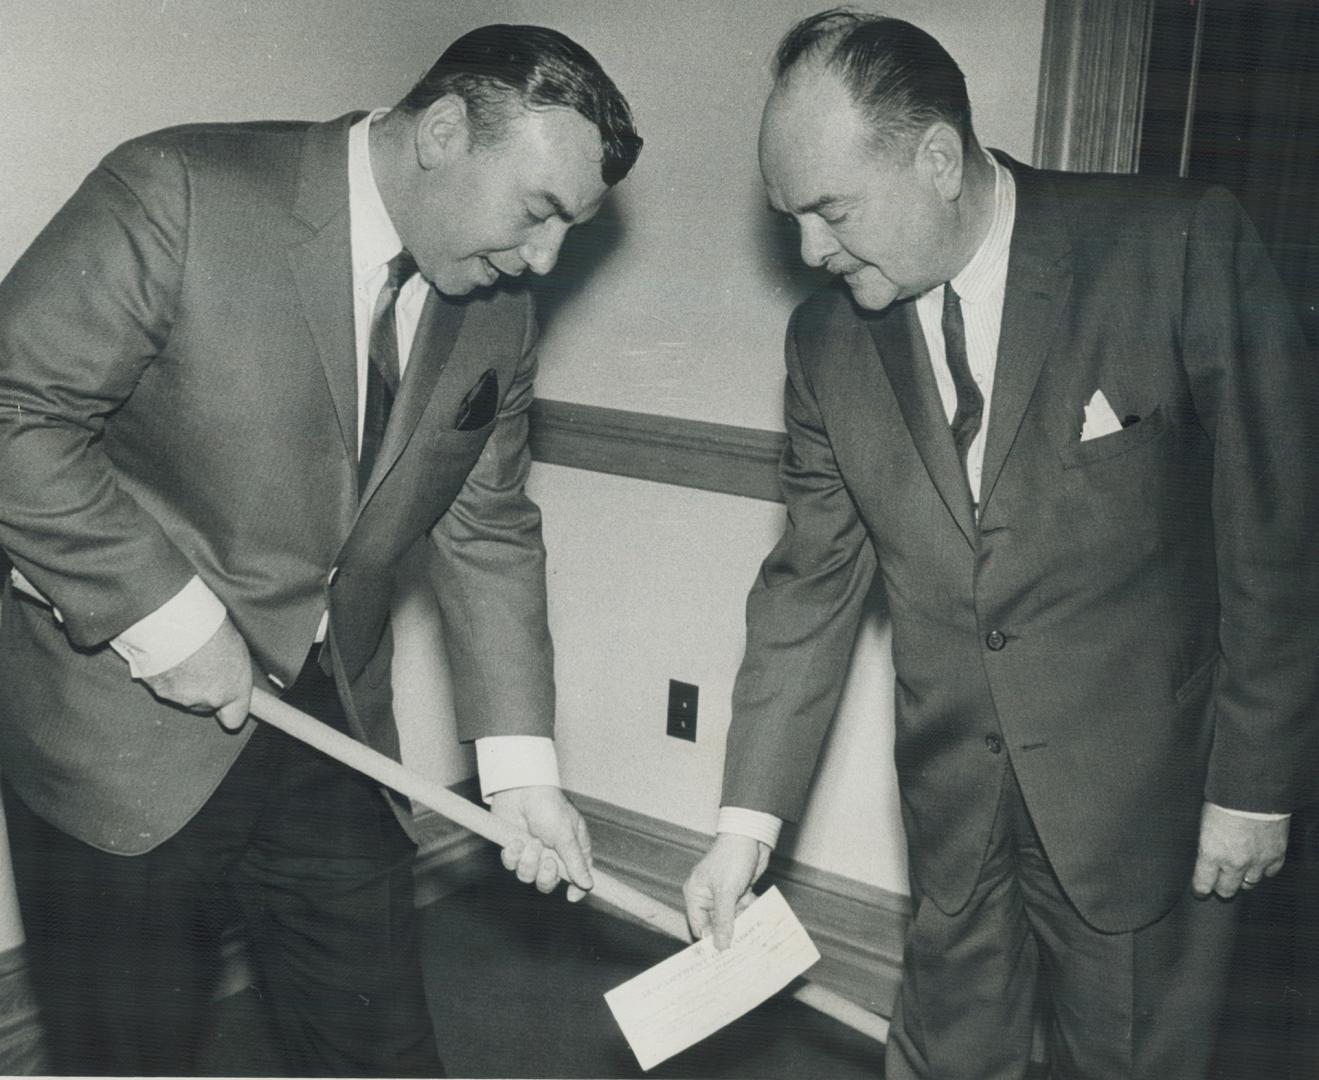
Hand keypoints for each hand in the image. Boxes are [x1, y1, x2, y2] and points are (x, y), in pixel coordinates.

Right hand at [142, 616, 252, 731]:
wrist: (174, 623)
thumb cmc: (209, 628)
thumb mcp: (235, 647)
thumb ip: (233, 672)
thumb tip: (230, 676)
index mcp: (233, 690)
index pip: (234, 718)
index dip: (230, 710)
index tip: (228, 700)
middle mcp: (208, 700)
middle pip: (204, 705)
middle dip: (202, 690)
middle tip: (200, 662)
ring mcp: (180, 697)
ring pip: (182, 695)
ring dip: (182, 679)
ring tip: (182, 652)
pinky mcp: (157, 690)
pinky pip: (162, 684)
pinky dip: (164, 673)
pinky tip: (166, 653)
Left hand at [489, 786, 593, 900]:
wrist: (520, 788)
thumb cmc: (549, 805)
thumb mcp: (566, 834)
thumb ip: (575, 861)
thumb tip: (588, 884)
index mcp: (572, 849)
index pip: (578, 877)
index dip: (576, 889)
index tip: (571, 896)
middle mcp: (552, 854)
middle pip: (549, 882)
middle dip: (546, 875)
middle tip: (547, 860)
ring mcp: (531, 853)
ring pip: (527, 876)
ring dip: (528, 861)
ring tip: (531, 841)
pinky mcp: (513, 850)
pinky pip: (511, 865)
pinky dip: (513, 854)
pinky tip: (515, 840)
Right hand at [683, 832, 770, 949]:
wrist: (751, 837)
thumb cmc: (732, 859)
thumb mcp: (727, 892)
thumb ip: (723, 920)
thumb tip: (719, 946)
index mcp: (695, 894)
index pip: (699, 926)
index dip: (709, 941)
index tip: (722, 958)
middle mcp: (707, 896)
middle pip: (716, 924)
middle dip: (729, 933)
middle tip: (741, 948)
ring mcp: (724, 894)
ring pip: (732, 918)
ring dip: (743, 921)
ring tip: (753, 928)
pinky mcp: (738, 892)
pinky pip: (743, 909)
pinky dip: (750, 912)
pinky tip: (757, 912)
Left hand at [1191, 800, 1288, 899]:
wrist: (1253, 791)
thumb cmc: (1223, 800)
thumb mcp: (1204, 823)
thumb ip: (1206, 843)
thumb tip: (1205, 854)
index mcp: (1210, 854)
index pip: (1203, 883)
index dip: (1200, 889)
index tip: (1200, 890)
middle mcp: (1234, 863)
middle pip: (1227, 890)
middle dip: (1222, 887)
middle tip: (1220, 883)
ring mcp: (1257, 861)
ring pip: (1249, 884)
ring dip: (1243, 879)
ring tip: (1240, 874)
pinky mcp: (1276, 855)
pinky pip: (1270, 873)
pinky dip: (1265, 870)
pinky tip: (1259, 864)